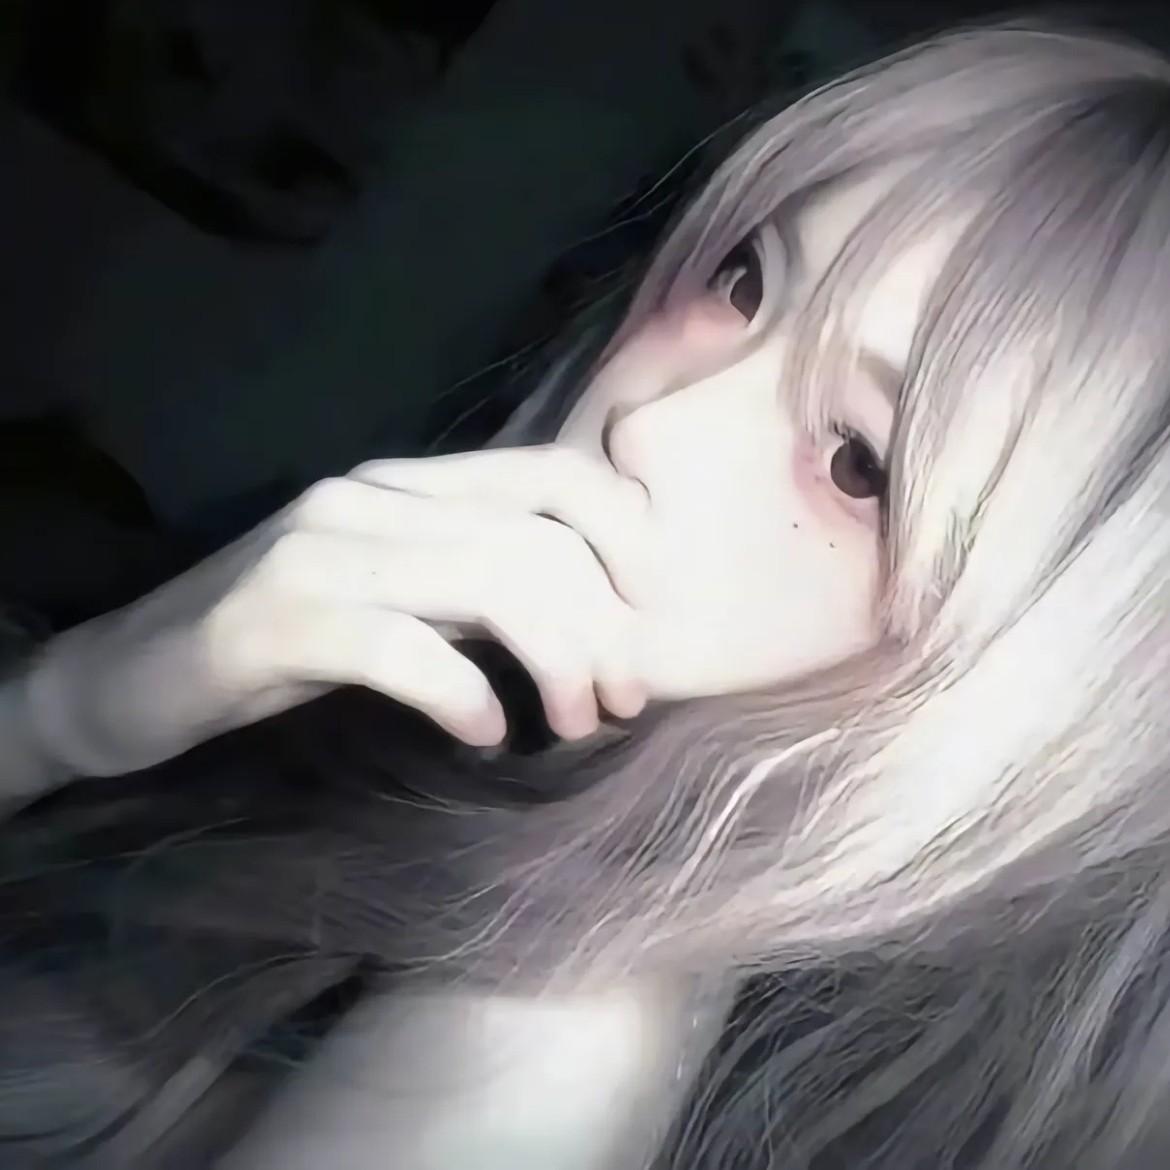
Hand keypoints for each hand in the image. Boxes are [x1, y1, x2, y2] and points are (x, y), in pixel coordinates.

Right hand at [21, 446, 651, 777]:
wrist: (132, 675)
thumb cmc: (285, 645)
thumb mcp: (402, 603)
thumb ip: (481, 591)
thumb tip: (595, 621)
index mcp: (410, 486)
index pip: (553, 476)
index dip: (624, 542)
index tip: (646, 626)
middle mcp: (371, 497)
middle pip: (536, 540)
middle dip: (601, 629)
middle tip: (618, 704)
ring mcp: (319, 551)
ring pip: (487, 581)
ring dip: (554, 662)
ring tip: (569, 727)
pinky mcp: (274, 618)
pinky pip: (401, 648)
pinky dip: (462, 696)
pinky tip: (483, 738)